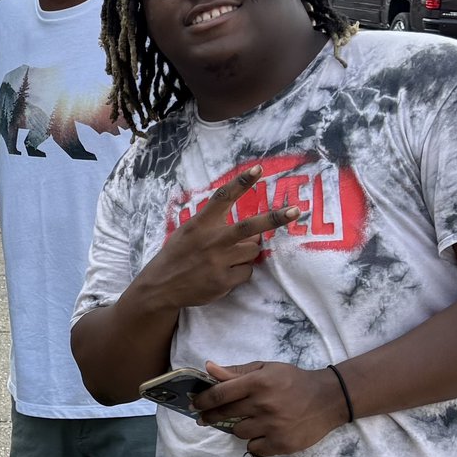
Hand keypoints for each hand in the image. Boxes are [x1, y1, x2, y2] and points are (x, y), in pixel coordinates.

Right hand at [133, 166, 302, 311]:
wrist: (161, 287)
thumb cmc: (178, 255)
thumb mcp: (188, 232)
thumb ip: (216, 226)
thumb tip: (254, 230)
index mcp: (200, 224)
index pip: (223, 198)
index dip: (241, 182)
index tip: (258, 169)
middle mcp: (211, 240)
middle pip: (250, 226)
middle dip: (275, 219)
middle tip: (295, 211)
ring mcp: (218, 262)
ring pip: (252, 250)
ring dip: (248, 252)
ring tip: (228, 257)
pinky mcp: (223, 281)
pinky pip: (247, 271)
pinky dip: (241, 271)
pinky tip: (224, 273)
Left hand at [196, 361, 350, 456]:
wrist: (328, 399)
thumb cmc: (294, 381)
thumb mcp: (267, 369)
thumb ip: (237, 371)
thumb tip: (208, 368)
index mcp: (259, 382)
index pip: (220, 394)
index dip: (203, 400)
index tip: (195, 404)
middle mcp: (264, 404)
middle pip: (225, 415)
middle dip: (211, 416)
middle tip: (205, 417)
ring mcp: (273, 426)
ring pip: (238, 432)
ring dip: (239, 427)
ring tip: (250, 420)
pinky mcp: (281, 443)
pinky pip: (253, 448)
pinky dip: (255, 442)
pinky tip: (263, 433)